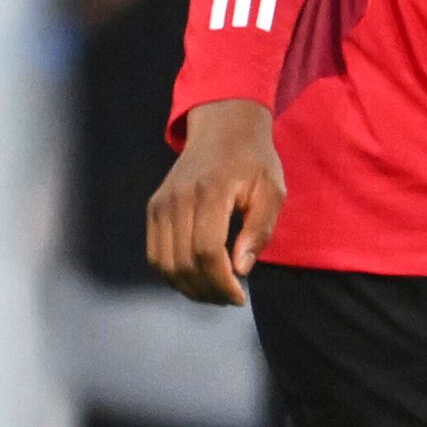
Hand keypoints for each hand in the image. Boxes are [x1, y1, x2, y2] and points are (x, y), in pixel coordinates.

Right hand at [144, 100, 284, 305]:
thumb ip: (259, 231)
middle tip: (230, 298)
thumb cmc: (253, 162)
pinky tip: (196, 278)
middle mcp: (178, 198)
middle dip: (208, 291)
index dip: (222, 282)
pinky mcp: (154, 209)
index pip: (206, 250)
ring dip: (189, 288)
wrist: (222, 129)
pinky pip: (155, 255)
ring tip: (214, 292)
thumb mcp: (272, 191)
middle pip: (184, 262)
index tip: (240, 296)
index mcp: (210, 191)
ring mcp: (161, 203)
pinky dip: (173, 275)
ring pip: (165, 264)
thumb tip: (240, 268)